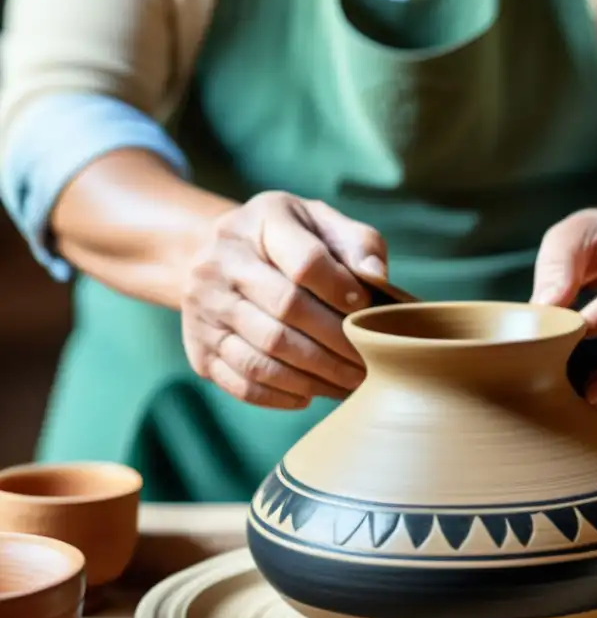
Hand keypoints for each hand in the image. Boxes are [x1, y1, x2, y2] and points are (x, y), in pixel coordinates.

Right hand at [182, 191, 386, 408]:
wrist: (225, 257)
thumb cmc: (294, 242)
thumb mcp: (326, 225)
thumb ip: (359, 244)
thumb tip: (376, 277)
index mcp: (260, 221)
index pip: (305, 262)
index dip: (342, 291)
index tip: (368, 311)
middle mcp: (219, 262)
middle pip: (286, 310)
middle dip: (336, 342)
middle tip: (369, 363)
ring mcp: (203, 307)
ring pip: (264, 353)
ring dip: (313, 376)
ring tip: (348, 384)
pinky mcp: (198, 346)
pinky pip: (241, 380)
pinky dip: (279, 395)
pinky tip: (309, 395)